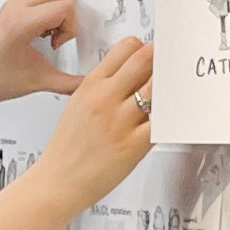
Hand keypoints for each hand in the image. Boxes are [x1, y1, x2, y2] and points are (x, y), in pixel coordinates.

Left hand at [0, 0, 85, 105]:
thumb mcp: (37, 82)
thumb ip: (69, 83)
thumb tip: (88, 82)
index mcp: (21, 22)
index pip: (65, 7)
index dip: (71, 27)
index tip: (58, 44)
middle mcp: (16, 7)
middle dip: (69, 11)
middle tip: (59, 34)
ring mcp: (13, 4)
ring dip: (58, 10)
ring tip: (48, 35)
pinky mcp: (12, 7)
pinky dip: (49, 11)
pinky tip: (41, 33)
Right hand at [37, 36, 159, 199]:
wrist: (58, 181)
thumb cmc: (67, 148)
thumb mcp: (78, 105)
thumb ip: (103, 87)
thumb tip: (131, 75)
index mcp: (91, 85)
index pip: (126, 48)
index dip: (143, 48)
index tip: (151, 54)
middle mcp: (106, 98)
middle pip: (146, 59)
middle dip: (161, 60)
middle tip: (169, 67)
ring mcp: (121, 121)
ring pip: (158, 88)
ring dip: (168, 87)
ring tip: (171, 94)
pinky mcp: (134, 145)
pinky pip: (162, 122)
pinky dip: (170, 117)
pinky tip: (169, 118)